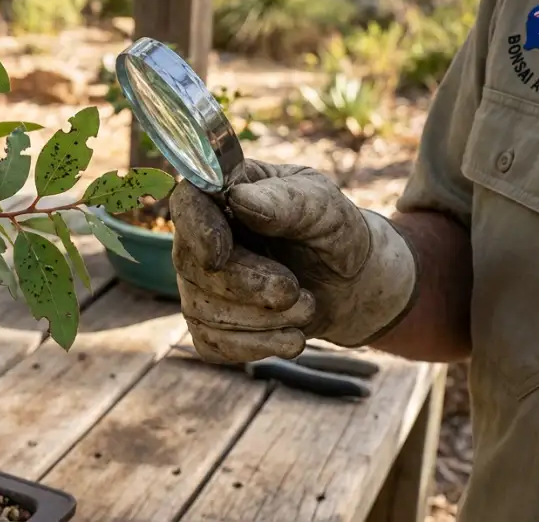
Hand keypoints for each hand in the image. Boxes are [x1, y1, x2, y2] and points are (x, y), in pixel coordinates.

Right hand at [170, 160, 417, 363]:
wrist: (351, 283)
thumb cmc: (333, 233)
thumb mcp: (324, 209)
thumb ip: (286, 202)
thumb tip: (239, 200)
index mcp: (224, 193)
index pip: (187, 202)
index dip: (196, 228)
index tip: (219, 254)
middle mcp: (201, 238)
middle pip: (193, 265)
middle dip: (246, 285)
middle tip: (294, 290)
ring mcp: (199, 284)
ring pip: (204, 310)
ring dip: (263, 318)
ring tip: (308, 306)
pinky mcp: (209, 326)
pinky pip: (214, 343)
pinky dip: (258, 345)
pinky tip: (293, 336)